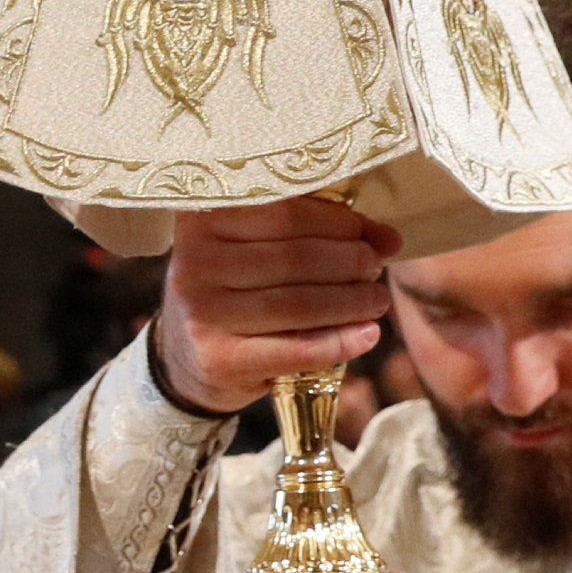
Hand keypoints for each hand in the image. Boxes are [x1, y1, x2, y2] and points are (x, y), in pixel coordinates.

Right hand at [149, 195, 403, 413]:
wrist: (184, 356)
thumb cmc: (232, 290)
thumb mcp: (256, 250)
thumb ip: (313, 234)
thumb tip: (388, 238)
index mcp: (203, 219)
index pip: (287, 213)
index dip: (341, 223)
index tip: (374, 236)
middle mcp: (195, 262)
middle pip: (297, 258)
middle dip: (351, 262)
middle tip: (375, 268)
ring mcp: (203, 313)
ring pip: (300, 304)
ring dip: (352, 302)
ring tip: (377, 301)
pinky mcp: (218, 359)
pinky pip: (296, 349)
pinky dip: (340, 342)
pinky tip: (366, 335)